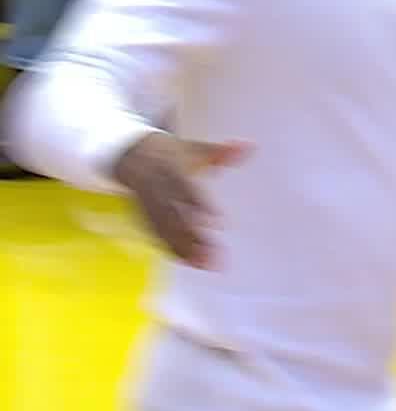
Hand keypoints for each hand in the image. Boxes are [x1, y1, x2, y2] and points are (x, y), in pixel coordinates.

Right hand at [110, 133, 249, 268]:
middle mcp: (160, 190)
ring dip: (185, 248)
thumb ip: (224, 152)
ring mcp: (151, 205)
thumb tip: (251, 146)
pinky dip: (172, 249)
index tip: (218, 221)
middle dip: (195, 236)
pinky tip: (189, 262)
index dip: (201, 206)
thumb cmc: (170, 153)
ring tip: (206, 264)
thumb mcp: (196, 148)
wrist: (130, 154)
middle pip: (178, 215)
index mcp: (173, 170)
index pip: (187, 189)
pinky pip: (158, 235)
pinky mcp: (146, 216)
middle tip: (216, 254)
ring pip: (168, 229)